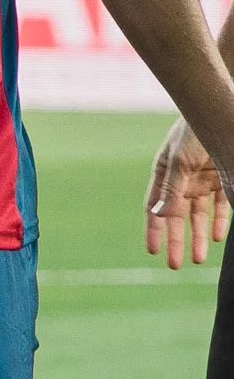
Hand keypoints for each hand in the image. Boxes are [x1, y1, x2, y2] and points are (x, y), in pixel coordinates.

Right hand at [145, 120, 228, 269]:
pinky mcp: (224, 180)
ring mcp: (203, 182)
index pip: (155, 208)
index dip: (154, 230)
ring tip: (198, 258)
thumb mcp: (179, 161)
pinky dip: (218, 221)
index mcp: (163, 175)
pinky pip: (221, 206)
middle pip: (178, 218)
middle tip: (176, 265)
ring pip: (200, 216)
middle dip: (178, 241)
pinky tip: (215, 236)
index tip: (153, 250)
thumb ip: (171, 189)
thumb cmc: (193, 133)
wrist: (218, 114)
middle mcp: (182, 182)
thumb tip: (159, 216)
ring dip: (199, 236)